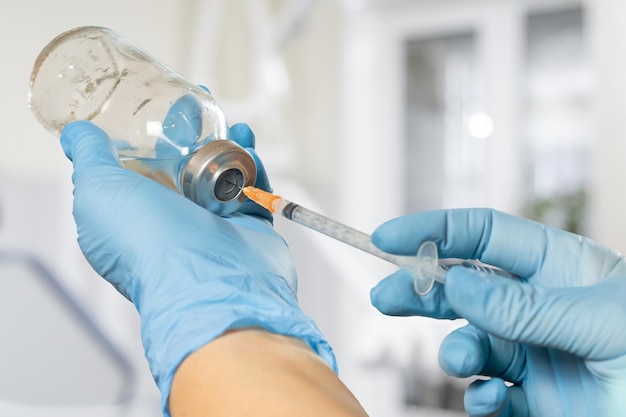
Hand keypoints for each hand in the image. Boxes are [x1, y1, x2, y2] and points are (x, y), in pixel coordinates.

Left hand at [60, 121, 335, 415]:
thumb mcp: (98, 191)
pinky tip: (247, 142)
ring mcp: (211, 226)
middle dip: (189, 135)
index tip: (152, 107)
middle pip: (181, 167)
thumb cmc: (148, 240)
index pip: (136, 169)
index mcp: (132, 215)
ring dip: (225, 145)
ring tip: (228, 120)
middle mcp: (171, 223)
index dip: (144, 137)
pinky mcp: (247, 227)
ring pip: (219, 175)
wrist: (211, 281)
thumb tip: (76, 132)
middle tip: (197, 106)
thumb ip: (89, 157)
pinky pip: (251, 188)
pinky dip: (251, 165)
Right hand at [369, 208, 625, 415]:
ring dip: (457, 351)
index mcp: (563, 270)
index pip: (487, 235)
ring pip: (470, 340)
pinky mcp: (534, 397)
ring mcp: (535, 352)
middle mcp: (541, 307)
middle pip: (464, 285)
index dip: (436, 230)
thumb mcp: (604, 327)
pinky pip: (488, 391)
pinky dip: (480, 396)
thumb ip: (528, 309)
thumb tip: (459, 286)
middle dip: (423, 290)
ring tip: (464, 364)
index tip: (389, 236)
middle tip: (386, 298)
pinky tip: (495, 401)